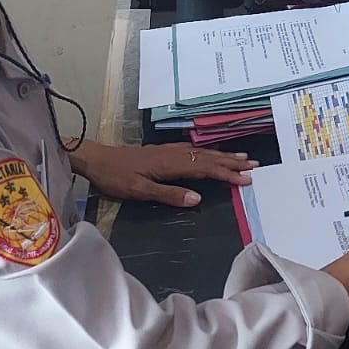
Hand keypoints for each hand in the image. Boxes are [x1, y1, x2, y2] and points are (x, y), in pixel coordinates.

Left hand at [69, 140, 258, 207]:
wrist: (95, 158)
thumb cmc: (115, 177)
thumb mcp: (139, 190)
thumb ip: (168, 194)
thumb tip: (198, 198)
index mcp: (170, 164)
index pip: (205, 168)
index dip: (226, 173)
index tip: (246, 178)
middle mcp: (172, 154)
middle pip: (207, 157)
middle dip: (230, 162)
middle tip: (253, 165)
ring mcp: (167, 151)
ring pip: (201, 152)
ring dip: (221, 155)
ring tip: (240, 156)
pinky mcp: (161, 152)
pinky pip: (191, 150)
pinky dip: (206, 152)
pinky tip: (208, 153)